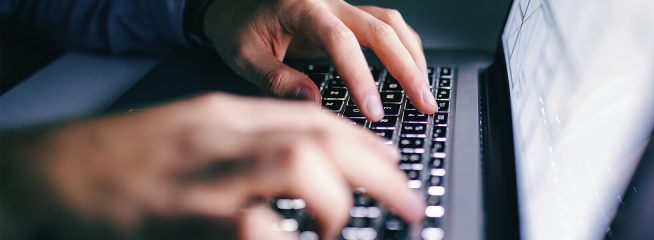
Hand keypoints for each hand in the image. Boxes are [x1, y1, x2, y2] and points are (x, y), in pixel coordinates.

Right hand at [2, 93, 423, 238]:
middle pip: (319, 137)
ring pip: (295, 165)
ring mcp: (202, 174)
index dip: (365, 144)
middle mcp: (221, 137)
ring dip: (335, 200)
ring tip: (341, 228)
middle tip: (408, 202)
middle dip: (376, 171)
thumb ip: (251, 140)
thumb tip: (315, 157)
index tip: (394, 166)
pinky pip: (253, 226)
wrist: (52, 172)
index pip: (315, 119)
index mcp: (226, 116)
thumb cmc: (126, 159)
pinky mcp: (181, 217)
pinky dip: (287, 239)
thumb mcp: (195, 133)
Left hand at [203, 0, 438, 120]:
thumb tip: (313, 103)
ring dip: (412, 57)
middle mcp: (328, 2)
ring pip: (390, 23)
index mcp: (301, 9)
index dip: (361, 77)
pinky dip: (404, 46)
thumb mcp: (244, 56)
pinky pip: (386, 25)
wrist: (232, 2)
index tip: (373, 110)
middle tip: (422, 104)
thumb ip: (277, 79)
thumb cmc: (236, 26)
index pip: (341, 42)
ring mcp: (341, 6)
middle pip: (380, 29)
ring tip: (424, 92)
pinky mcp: (347, 15)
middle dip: (407, 69)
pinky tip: (412, 69)